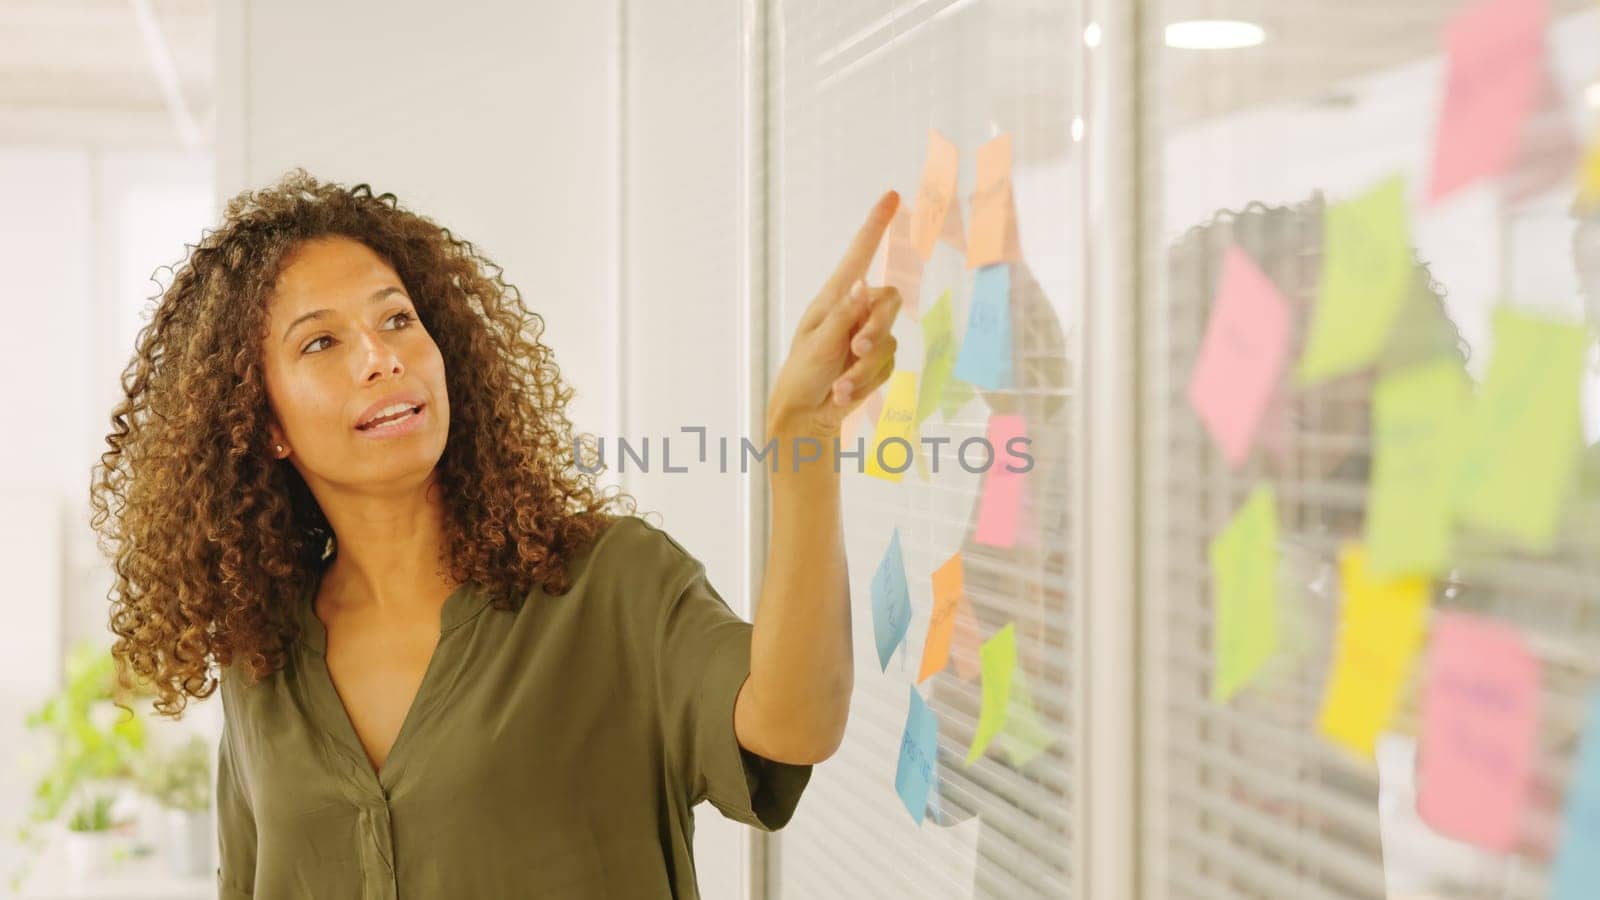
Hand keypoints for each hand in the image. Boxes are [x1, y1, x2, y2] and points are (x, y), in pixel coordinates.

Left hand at [766, 190, 903, 440]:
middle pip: (889, 302)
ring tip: (839, 388)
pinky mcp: (878, 362)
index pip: (860, 254)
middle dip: (875, 329)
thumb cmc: (801, 374)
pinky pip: (889, 367)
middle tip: (856, 350)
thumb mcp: (817, 344)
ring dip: (864, 371)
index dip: (876, 226)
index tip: (891, 197)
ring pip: (888, 343)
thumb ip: (843, 316)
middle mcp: (856, 311)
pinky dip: (867, 384)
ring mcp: (869, 336)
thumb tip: (861, 286)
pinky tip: (844, 395)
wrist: (805, 416)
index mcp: (835, 298)